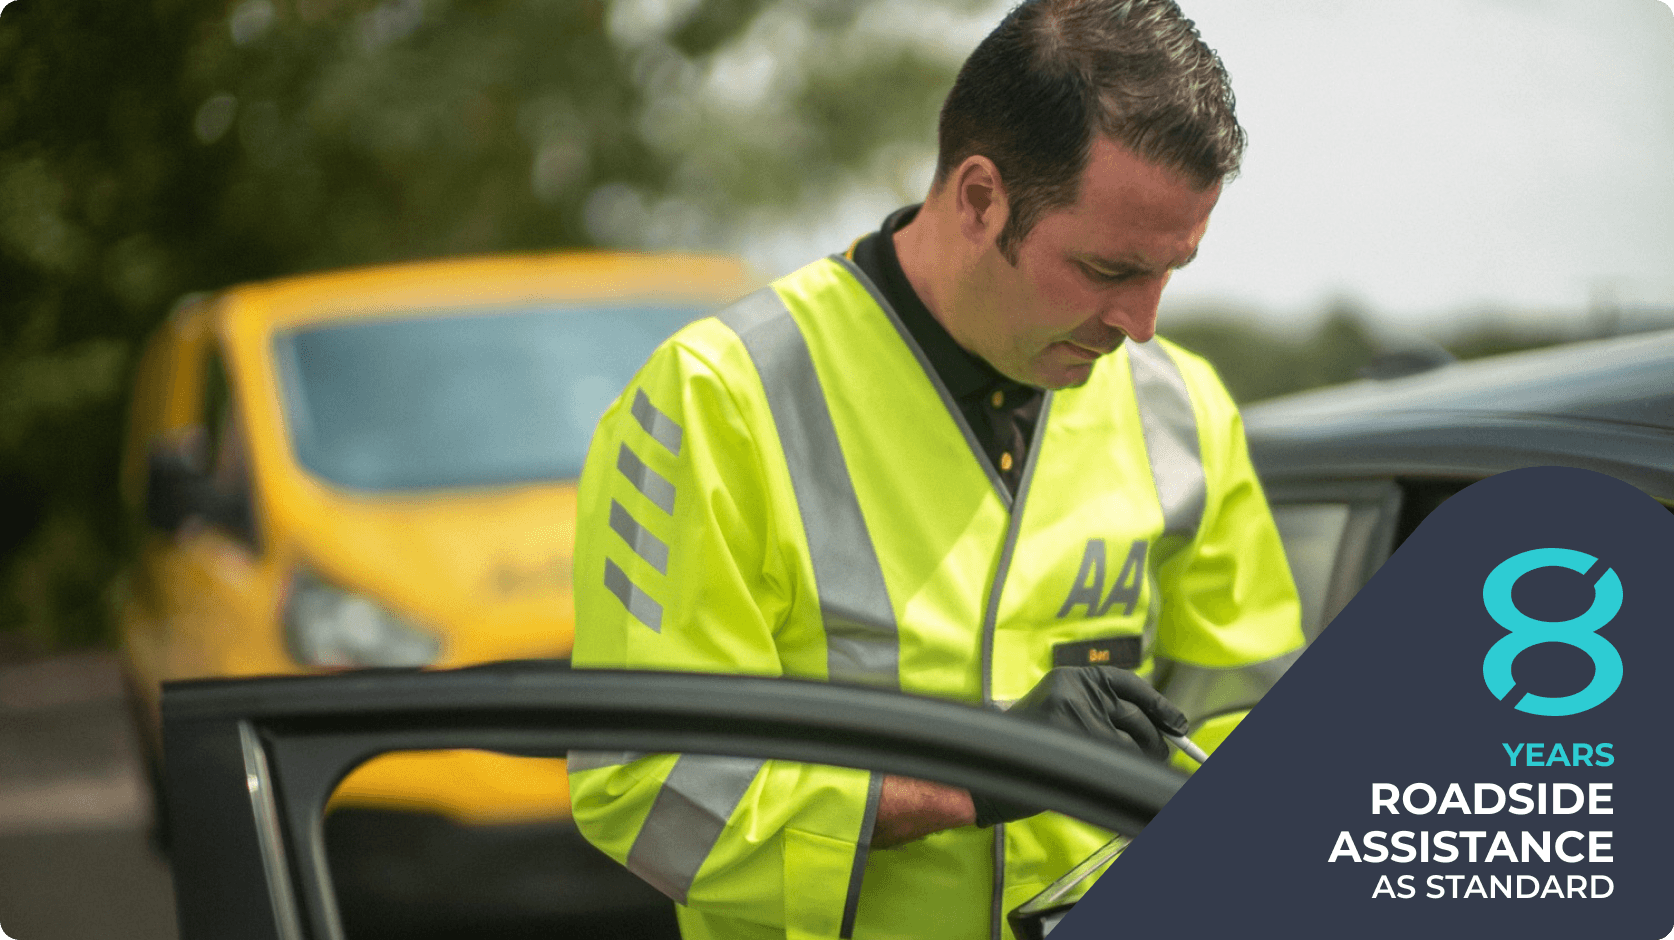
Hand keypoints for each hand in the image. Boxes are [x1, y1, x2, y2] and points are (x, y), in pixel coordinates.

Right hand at [970, 666, 1186, 826]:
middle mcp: (1075, 690)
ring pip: (1132, 742)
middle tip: (1158, 757)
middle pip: (1135, 716)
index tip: (1178, 723)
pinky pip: (1121, 762)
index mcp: (1069, 678)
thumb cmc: (1024, 751)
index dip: (1157, 703)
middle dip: (1154, 741)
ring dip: (1138, 762)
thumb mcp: (1060, 715)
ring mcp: (1077, 715)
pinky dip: (1126, 775)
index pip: (1127, 682)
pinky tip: (1109, 781)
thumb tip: (1155, 729)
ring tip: (1119, 773)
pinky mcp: (1079, 741)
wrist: (986, 768)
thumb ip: (1099, 713)